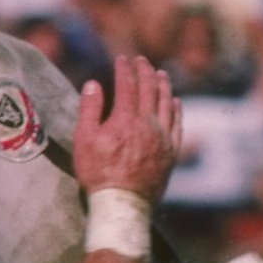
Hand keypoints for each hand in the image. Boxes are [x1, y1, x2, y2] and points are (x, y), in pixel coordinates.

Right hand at [71, 53, 182, 202]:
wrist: (122, 203)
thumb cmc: (98, 173)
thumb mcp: (84, 140)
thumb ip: (90, 110)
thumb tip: (94, 84)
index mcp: (125, 119)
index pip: (127, 84)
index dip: (124, 69)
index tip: (122, 58)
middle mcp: (148, 124)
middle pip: (149, 89)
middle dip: (145, 71)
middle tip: (142, 61)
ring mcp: (163, 138)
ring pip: (167, 103)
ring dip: (163, 85)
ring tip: (161, 74)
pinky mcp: (171, 152)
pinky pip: (177, 124)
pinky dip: (177, 109)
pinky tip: (175, 101)